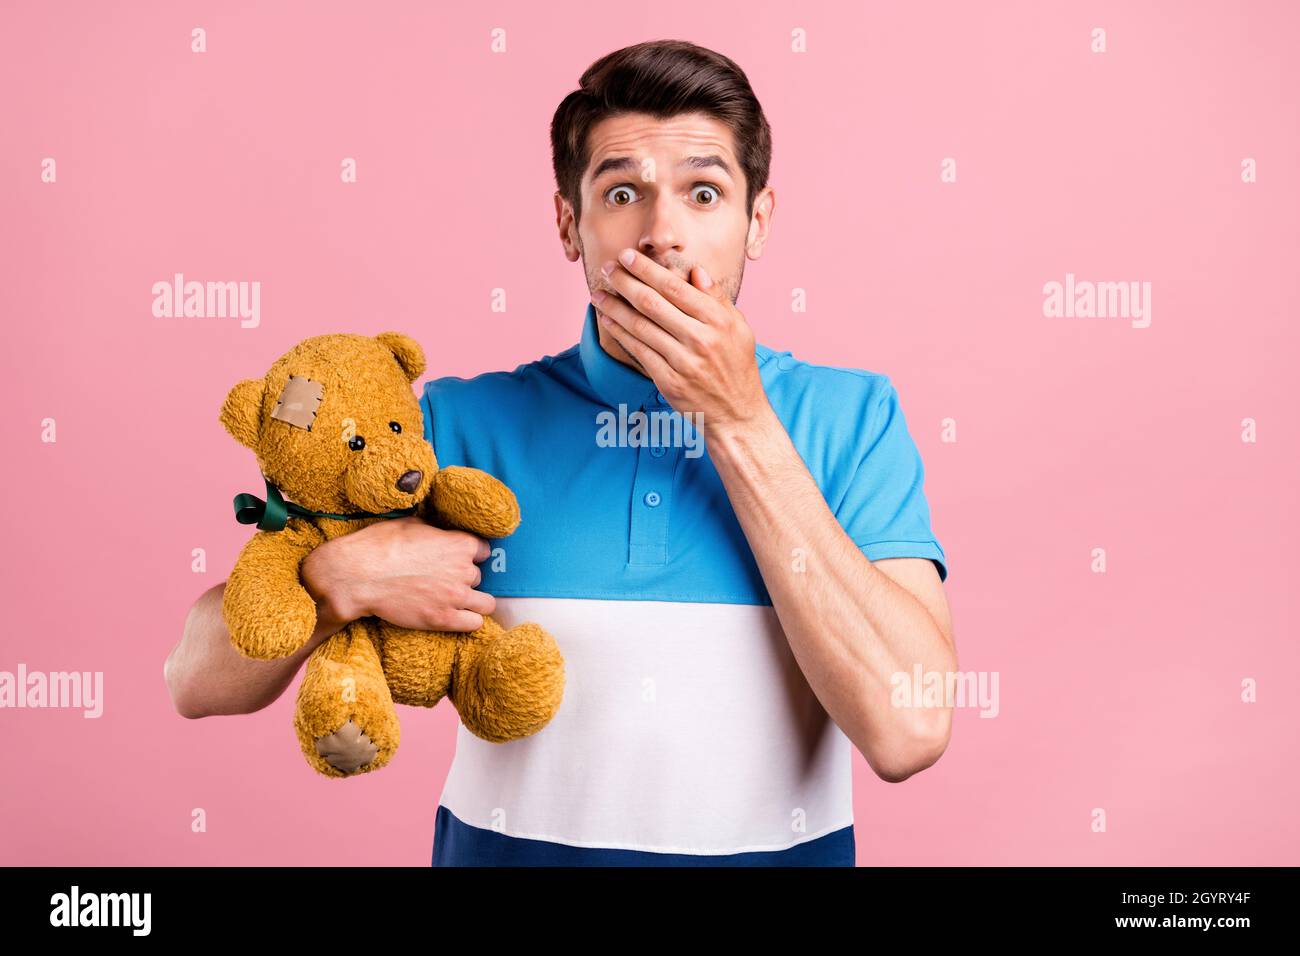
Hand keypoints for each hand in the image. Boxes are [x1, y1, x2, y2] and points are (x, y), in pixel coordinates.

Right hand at [301, 516, 494, 631]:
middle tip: (445, 580)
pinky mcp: (444, 619)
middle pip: (479, 576)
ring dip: (473, 602)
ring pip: (486, 603)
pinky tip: (455, 616)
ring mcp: (456, 596)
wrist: (357, 576)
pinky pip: (475, 623)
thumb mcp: (412, 524)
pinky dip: (468, 620)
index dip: (471, 554)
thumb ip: (436, 530)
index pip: (484, 550)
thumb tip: (440, 530)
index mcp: (459, 544)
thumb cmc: (380, 546)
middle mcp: (464, 570)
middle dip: (465, 578)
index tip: (459, 558)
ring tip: (456, 601)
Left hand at [591, 247, 771, 432]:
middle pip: (653, 303)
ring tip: (599, 294)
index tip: (627, 256)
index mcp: (718, 321)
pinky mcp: (669, 382)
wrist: (737, 413)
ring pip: (641, 327)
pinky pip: (639, 352)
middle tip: (607, 268)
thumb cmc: (737, 366)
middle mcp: (701, 339)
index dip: (647, 269)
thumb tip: (695, 271)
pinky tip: (608, 321)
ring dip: (615, 308)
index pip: (675, 287)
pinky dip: (620, 334)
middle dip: (625, 282)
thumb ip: (716, 298)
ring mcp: (683, 362)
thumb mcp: (738, 327)